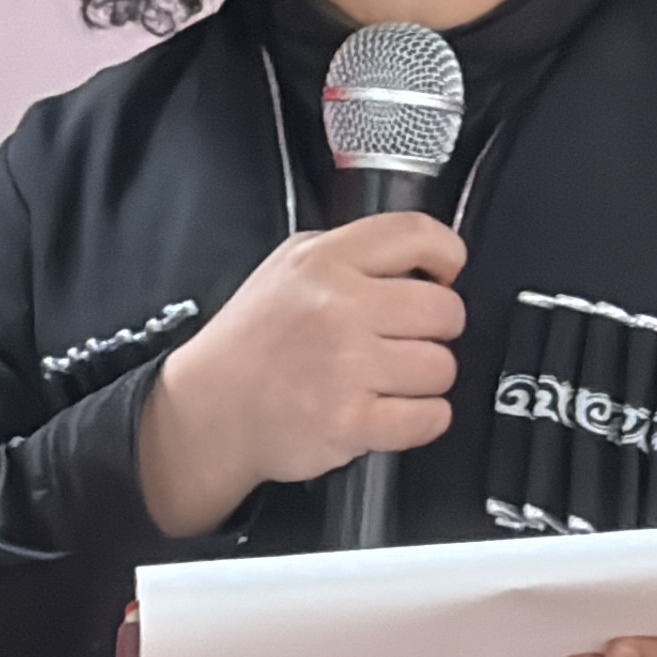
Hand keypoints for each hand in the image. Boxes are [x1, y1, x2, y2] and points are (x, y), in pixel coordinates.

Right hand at [135, 213, 467, 536]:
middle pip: (446, 310)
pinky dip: (421, 420)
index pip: (419, 235)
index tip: (443, 275)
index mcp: (324, 262)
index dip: (447, 256)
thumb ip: (353, 254)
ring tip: (387, 378)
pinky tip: (391, 410)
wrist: (209, 410)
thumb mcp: (289, 267)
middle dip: (435, 329)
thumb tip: (425, 262)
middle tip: (406, 339)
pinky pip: (431, 417)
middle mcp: (337, 308)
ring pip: (442, 367)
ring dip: (425, 379)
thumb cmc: (254, 341)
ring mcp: (345, 367)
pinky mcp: (352, 422)